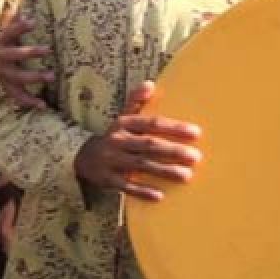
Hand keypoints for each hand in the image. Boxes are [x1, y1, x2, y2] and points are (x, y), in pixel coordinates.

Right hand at [0, 15, 52, 108]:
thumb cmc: (3, 48)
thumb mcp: (6, 36)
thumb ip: (15, 24)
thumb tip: (24, 9)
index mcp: (1, 43)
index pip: (9, 32)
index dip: (20, 27)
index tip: (33, 21)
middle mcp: (1, 59)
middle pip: (15, 55)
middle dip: (31, 52)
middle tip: (49, 49)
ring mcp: (3, 75)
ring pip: (18, 77)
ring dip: (35, 77)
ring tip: (51, 76)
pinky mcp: (7, 88)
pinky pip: (18, 96)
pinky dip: (30, 101)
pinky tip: (43, 105)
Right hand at [74, 81, 201, 201]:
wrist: (83, 156)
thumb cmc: (113, 136)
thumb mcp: (122, 117)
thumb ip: (136, 101)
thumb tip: (150, 83)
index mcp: (124, 124)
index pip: (151, 123)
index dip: (173, 127)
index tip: (196, 132)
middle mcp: (118, 140)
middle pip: (149, 145)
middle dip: (173, 150)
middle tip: (196, 157)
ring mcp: (112, 160)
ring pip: (141, 165)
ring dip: (164, 171)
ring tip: (187, 176)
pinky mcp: (108, 179)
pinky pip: (126, 186)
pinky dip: (142, 191)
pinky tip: (160, 195)